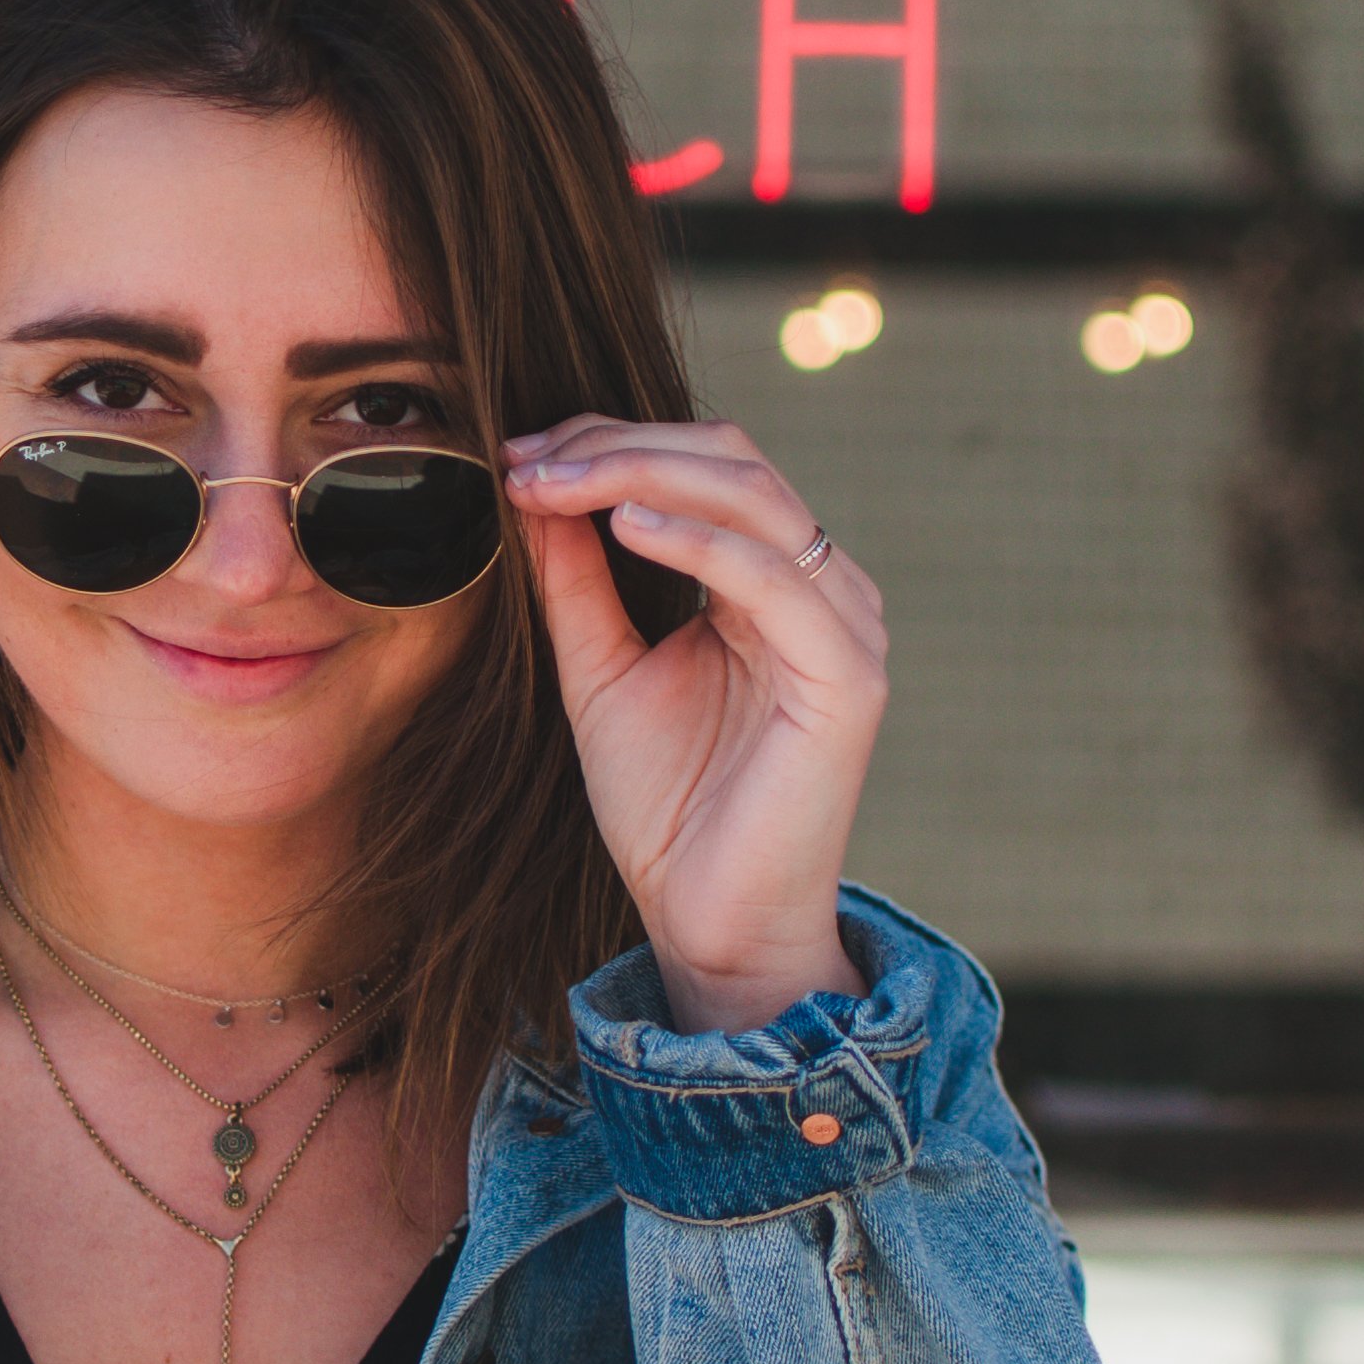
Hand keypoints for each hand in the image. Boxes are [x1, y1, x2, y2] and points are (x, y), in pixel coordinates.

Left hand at [505, 417, 888, 1033]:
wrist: (710, 920)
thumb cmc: (666, 807)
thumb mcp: (601, 669)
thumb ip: (578, 581)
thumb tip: (534, 485)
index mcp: (771, 580)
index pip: (704, 464)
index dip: (609, 443)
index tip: (515, 454)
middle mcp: (821, 589)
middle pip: (731, 459)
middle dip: (618, 446)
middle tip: (525, 459)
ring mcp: (845, 625)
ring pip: (755, 498)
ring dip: (642, 475)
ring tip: (552, 483)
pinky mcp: (848, 676)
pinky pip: (775, 578)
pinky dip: (697, 542)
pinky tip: (621, 530)